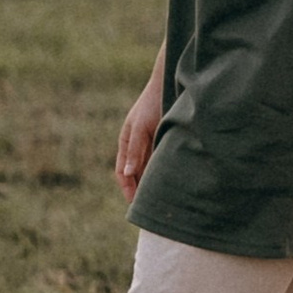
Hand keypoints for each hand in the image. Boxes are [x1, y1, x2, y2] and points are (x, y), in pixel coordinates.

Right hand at [114, 72, 162, 200]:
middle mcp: (136, 144)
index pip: (121, 172)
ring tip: (159, 198)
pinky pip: (159, 160)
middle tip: (147, 208)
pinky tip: (170, 180)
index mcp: (125, 142)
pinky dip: (161, 171)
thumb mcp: (141, 128)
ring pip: (147, 168)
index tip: (134, 204)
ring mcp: (149, 142)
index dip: (126, 188)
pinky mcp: (162, 139)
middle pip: (134, 173)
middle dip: (138, 189)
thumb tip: (127, 174)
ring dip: (151, 182)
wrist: (168, 84)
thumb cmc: (152, 104)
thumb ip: (135, 150)